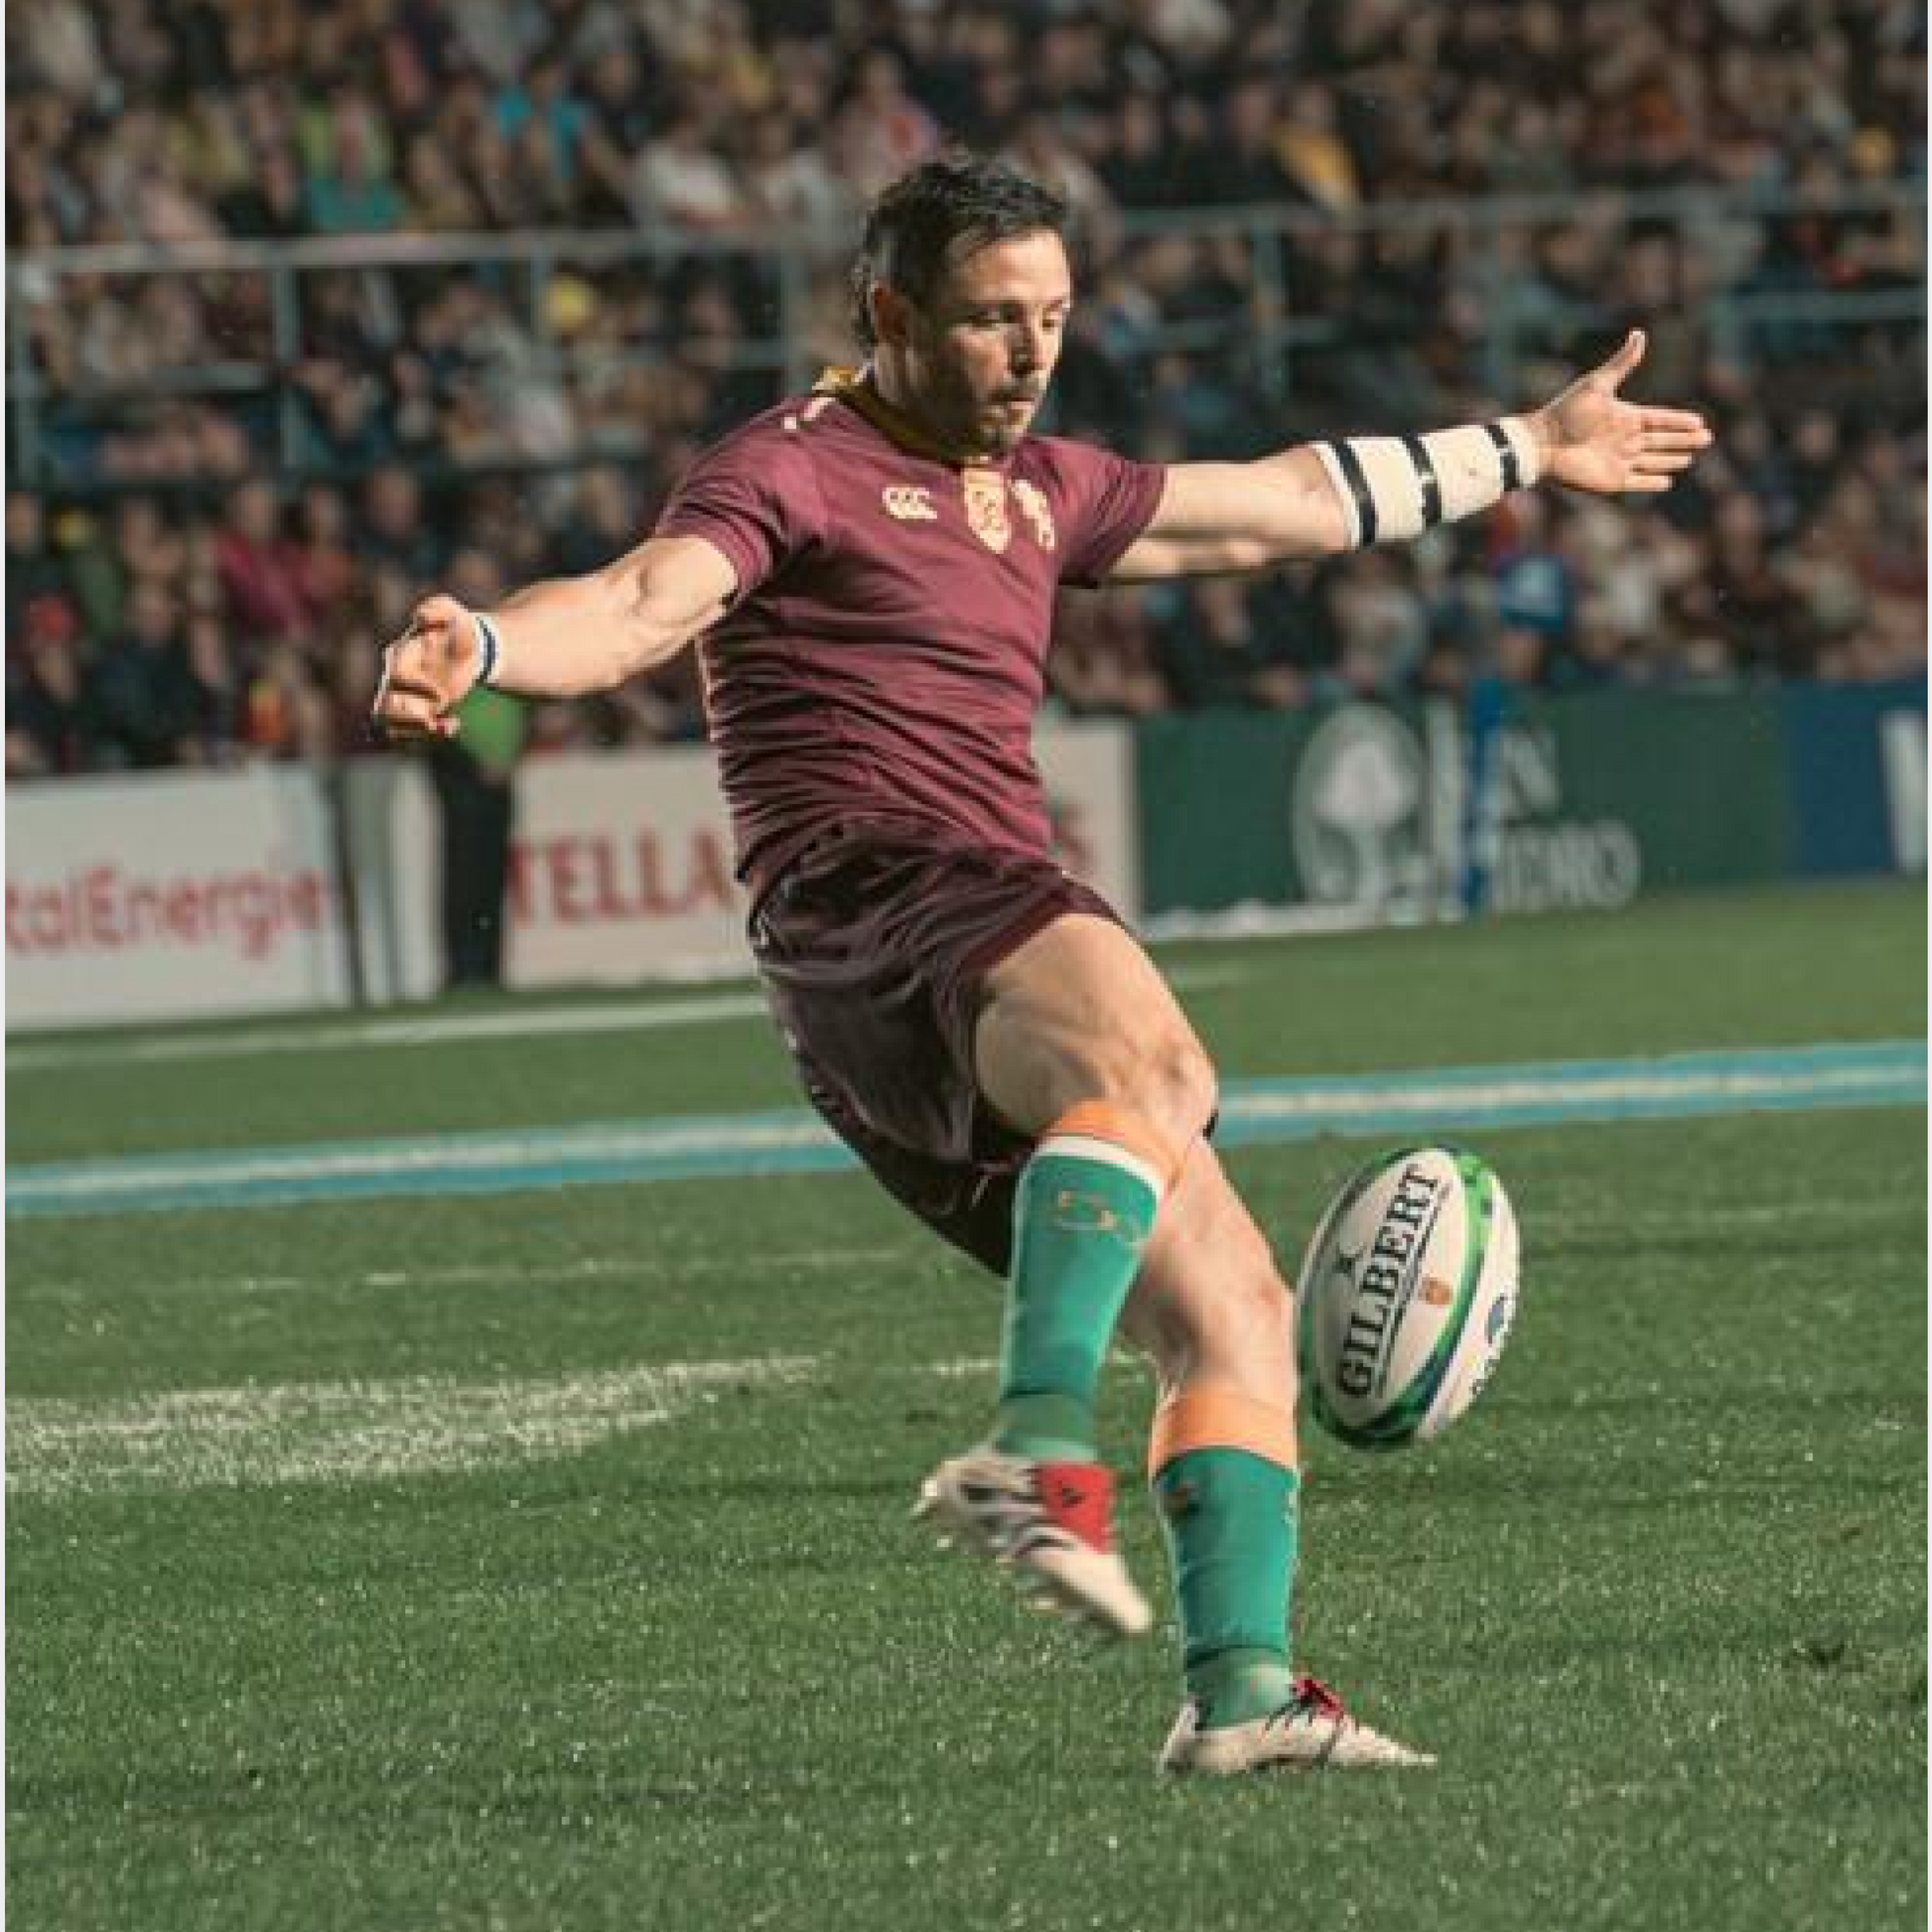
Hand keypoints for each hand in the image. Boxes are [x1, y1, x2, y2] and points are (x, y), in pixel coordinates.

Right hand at [372, 594, 481, 742]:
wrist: (467, 648)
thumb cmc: (456, 628)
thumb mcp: (452, 612)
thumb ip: (438, 608)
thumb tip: (421, 616)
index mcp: (400, 655)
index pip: (397, 676)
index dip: (417, 687)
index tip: (443, 695)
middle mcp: (394, 678)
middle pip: (383, 708)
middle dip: (409, 719)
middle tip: (433, 722)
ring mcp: (402, 696)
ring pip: (389, 724)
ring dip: (416, 733)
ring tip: (446, 727)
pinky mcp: (414, 710)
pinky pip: (406, 732)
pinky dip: (427, 735)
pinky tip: (453, 725)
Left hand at [1526, 330, 1712, 496]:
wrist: (1543, 443)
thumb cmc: (1567, 412)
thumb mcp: (1597, 384)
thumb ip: (1622, 363)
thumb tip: (1639, 333)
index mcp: (1626, 417)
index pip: (1660, 419)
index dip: (1679, 421)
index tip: (1699, 421)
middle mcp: (1625, 440)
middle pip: (1662, 440)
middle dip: (1684, 440)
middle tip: (1706, 439)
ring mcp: (1620, 461)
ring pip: (1653, 461)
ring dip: (1670, 460)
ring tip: (1687, 460)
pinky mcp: (1612, 481)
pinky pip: (1638, 482)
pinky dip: (1652, 482)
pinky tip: (1666, 482)